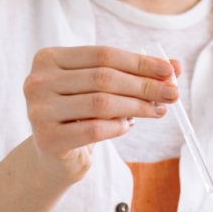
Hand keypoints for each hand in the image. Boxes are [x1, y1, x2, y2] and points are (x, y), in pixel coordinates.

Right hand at [22, 46, 182, 185]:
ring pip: (101, 103)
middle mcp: (37, 80)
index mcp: (48, 58)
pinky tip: (129, 126)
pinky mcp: (47, 138)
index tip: (169, 71)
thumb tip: (175, 66)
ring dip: (137, 106)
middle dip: (144, 85)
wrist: (53, 156)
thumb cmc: (80, 116)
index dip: (139, 62)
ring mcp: (38, 110)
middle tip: (172, 93)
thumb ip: (133, 74)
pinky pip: (94, 130)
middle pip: (103, 77)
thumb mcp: (103, 89)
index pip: (103, 55)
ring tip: (158, 110)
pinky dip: (118, 127)